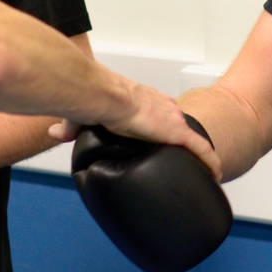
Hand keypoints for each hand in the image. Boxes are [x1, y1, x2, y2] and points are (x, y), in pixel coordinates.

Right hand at [48, 80, 221, 180]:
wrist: (107, 98)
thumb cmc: (97, 101)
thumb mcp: (83, 116)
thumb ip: (72, 125)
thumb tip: (54, 132)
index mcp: (144, 101)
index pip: (160, 113)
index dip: (165, 125)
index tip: (166, 138)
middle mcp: (164, 108)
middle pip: (180, 125)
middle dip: (184, 141)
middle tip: (188, 158)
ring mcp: (173, 120)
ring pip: (193, 139)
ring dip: (199, 153)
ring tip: (205, 169)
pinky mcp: (177, 133)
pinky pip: (201, 150)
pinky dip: (210, 161)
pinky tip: (217, 173)